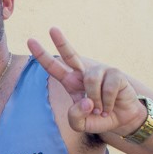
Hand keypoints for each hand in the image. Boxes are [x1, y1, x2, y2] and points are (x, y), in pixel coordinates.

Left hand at [27, 28, 145, 135]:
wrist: (121, 120)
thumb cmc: (98, 118)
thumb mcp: (80, 124)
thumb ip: (75, 117)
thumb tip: (86, 101)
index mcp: (70, 82)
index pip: (53, 67)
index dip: (42, 55)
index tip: (31, 40)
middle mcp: (84, 73)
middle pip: (70, 55)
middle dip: (61, 41)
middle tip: (52, 29)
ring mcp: (100, 71)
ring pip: (90, 80)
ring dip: (95, 100)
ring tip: (100, 110)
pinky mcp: (115, 74)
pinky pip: (106, 88)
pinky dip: (107, 103)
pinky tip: (109, 107)